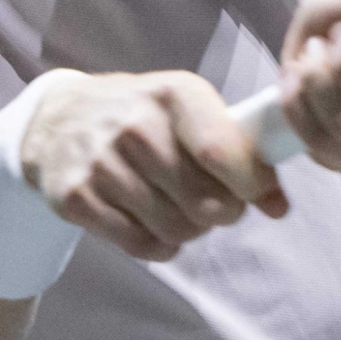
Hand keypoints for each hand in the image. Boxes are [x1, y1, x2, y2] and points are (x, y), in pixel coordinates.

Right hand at [19, 71, 287, 260]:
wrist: (61, 120)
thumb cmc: (143, 117)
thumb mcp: (191, 111)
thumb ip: (240, 152)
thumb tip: (279, 206)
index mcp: (174, 94)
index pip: (220, 152)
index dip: (251, 184)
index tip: (259, 194)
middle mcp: (135, 125)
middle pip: (204, 202)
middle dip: (222, 212)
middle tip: (215, 203)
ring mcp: (101, 163)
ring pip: (176, 229)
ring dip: (190, 229)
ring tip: (179, 207)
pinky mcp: (76, 198)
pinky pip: (141, 245)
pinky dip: (159, 244)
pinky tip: (151, 220)